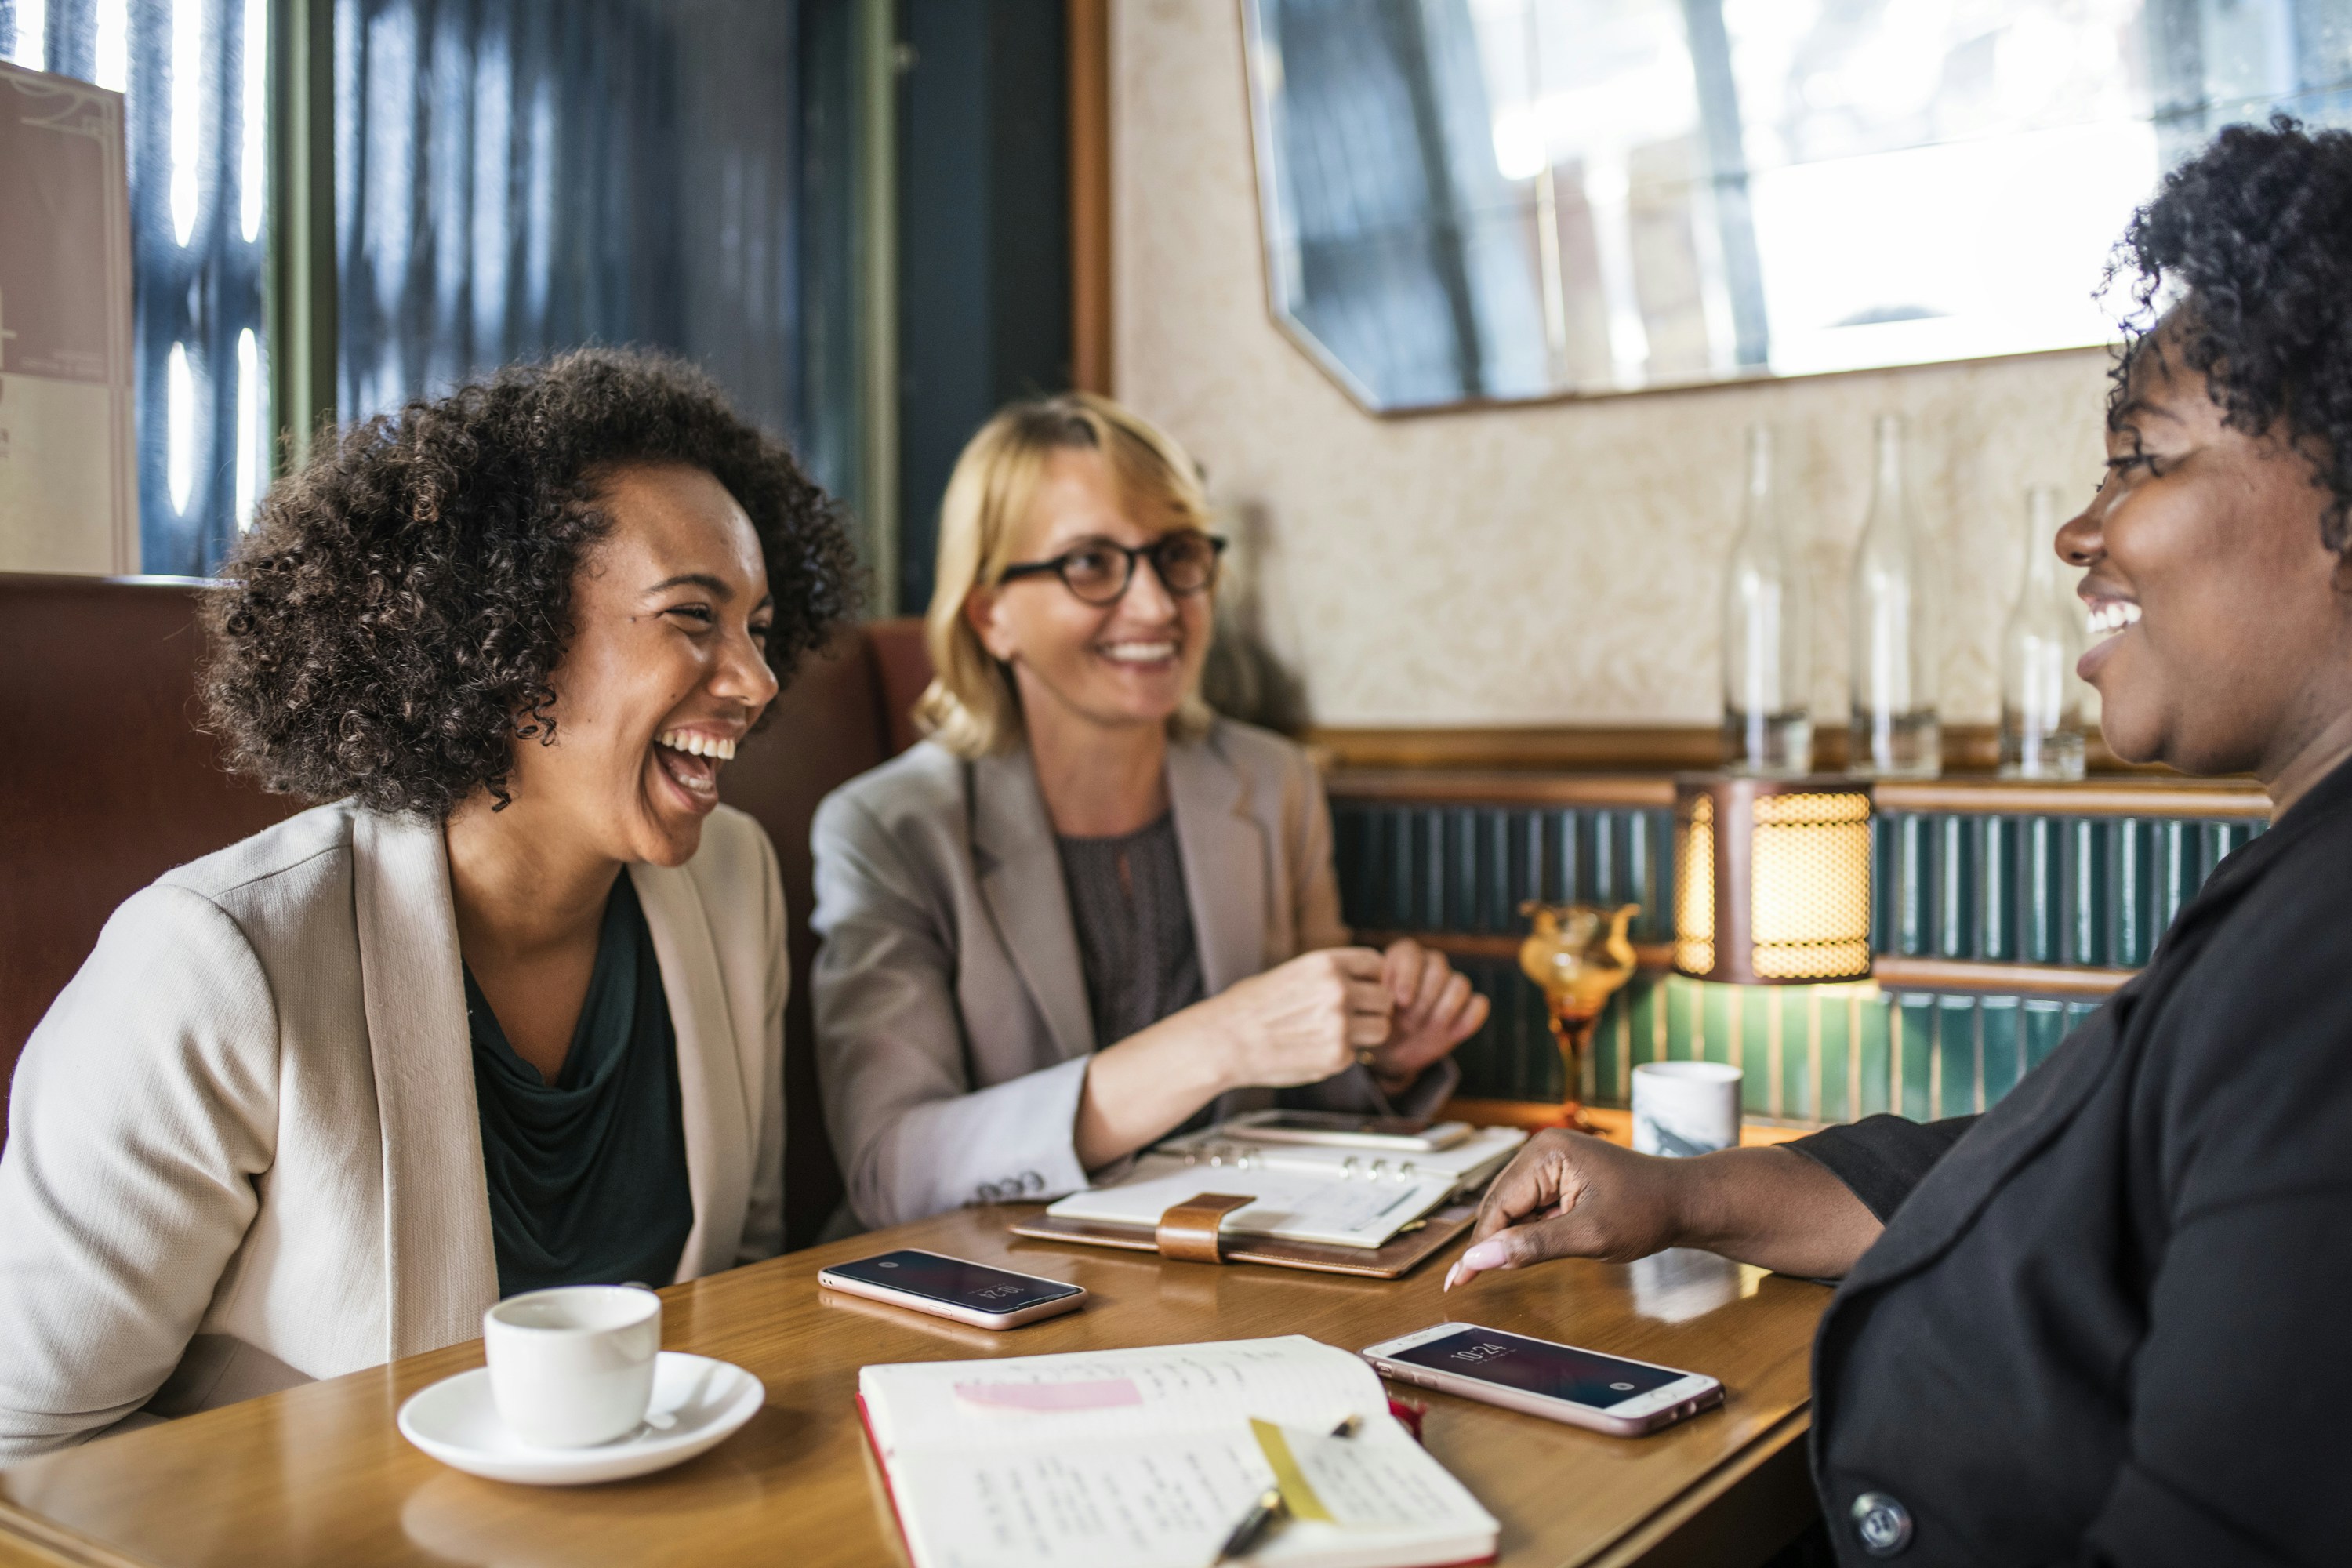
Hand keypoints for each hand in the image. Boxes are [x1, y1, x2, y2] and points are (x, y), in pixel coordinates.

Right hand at [1204, 947, 1392, 1091]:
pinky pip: (1356, 1055)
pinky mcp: (1337, 1056)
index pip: (1375, 963)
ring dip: (1365, 1034)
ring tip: (1334, 1035)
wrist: (1225, 1040)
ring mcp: (1340, 1025)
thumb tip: (1364, 983)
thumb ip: (1331, 976)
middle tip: (1350, 1018)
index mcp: (1327, 963)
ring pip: (1382, 1029)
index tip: (1362, 989)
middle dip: (1371, 1009)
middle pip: (1385, 999)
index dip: (1371, 978)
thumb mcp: (1293, 972)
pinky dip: (1341, 1056)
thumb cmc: (1250, 1006)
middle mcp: (1339, 991)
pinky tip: (1312, 1050)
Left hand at [1366, 939, 1488, 1092]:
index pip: (1412, 954)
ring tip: (1424, 1029)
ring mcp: (1451, 984)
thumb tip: (1386, 993)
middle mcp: (1430, 964)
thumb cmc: (1376, 1022)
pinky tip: (1449, 1033)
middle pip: (1438, 970)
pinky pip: (1478, 1005)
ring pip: (1460, 984)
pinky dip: (1467, 1019)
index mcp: (1402, 956)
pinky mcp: (1468, 1007)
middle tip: (1408, 1023)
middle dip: (1424, 1000)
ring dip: (1443, 1011)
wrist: (1390, 1049)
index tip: (1400, 1001)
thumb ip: (1374, 994)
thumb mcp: (1367, 1008)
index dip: (1408, 977)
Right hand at [1443, 1129, 1685, 1288]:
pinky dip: (1530, 1231)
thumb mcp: (1589, 1236)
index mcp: (1547, 1152)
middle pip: (1500, 1203)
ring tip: (1513, 1264)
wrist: (1686, 1202)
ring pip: (1513, 1208)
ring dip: (1513, 1237)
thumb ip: (1533, 1246)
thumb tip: (1482, 1257)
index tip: (1459, 1279)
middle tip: (1467, 1281)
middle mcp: (1543, 1149)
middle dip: (1491, 1242)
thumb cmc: (1648, 1211)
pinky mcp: (1561, 1176)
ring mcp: (1552, 1161)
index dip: (1479, 1244)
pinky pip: (1532, 1206)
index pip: (1498, 1204)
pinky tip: (1538, 1247)